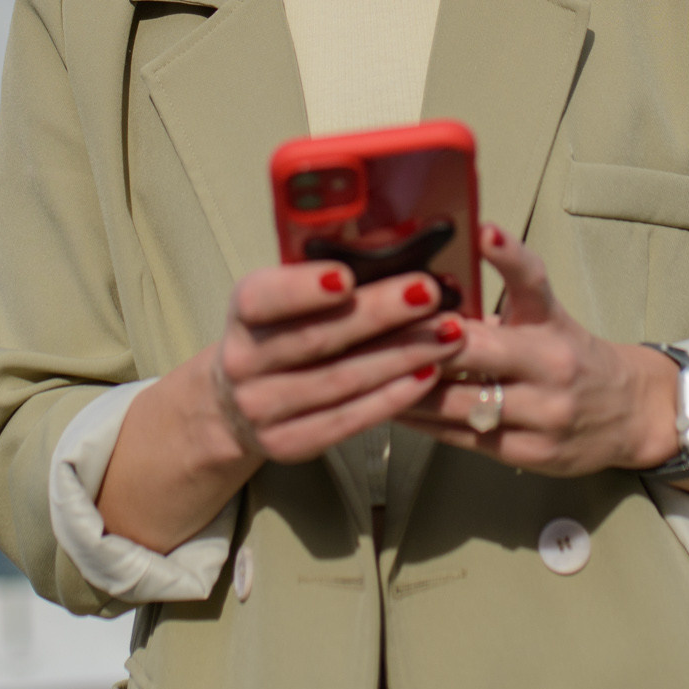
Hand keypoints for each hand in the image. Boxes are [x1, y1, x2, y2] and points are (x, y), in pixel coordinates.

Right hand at [209, 260, 467, 462]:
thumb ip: (327, 276)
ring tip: (448, 333)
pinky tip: (427, 374)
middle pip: (316, 339)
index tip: (348, 276)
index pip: (263, 298)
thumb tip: (396, 243)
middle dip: (379, 314)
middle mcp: (242, 363)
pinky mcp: (286, 444)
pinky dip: (392, 397)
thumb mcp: (287, 296)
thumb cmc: (282, 332)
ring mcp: (261, 409)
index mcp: (242, 312)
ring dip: (401, 356)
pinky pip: (346, 420)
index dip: (303, 289)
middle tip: (429, 293)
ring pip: (340, 381)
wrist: (239, 401)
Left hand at [397, 224, 673, 476]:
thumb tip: (433, 274)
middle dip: (421, 339)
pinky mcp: (530, 453)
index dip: (507, 255)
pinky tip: (392, 407)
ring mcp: (543, 413)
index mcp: (551, 321)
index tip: (484, 231)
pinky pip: (462, 438)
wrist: (628, 413)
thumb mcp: (544, 315)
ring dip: (407, 386)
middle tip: (373, 326)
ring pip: (459, 401)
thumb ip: (497, 299)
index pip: (531, 281)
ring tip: (365, 372)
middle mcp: (552, 364)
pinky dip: (423, 422)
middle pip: (478, 349)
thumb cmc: (570, 355)